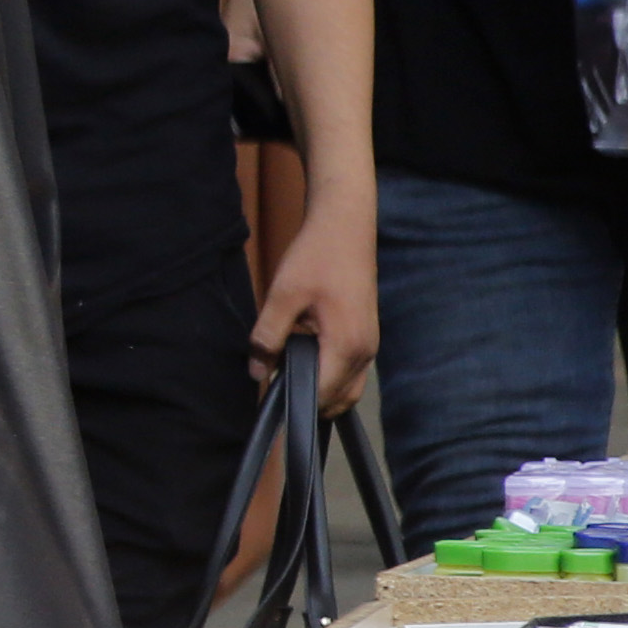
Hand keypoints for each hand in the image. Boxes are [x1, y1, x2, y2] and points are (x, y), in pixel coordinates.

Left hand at [249, 183, 376, 417]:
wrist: (345, 226)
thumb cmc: (317, 256)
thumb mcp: (282, 296)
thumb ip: (267, 337)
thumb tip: (256, 373)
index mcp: (347, 347)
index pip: (320, 396)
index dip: (293, 401)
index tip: (269, 398)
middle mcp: (366, 353)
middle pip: (338, 400)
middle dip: (306, 400)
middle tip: (275, 385)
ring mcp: (370, 345)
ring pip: (347, 388)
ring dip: (319, 389)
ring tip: (287, 371)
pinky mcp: (366, 336)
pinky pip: (350, 371)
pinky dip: (329, 375)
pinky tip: (304, 358)